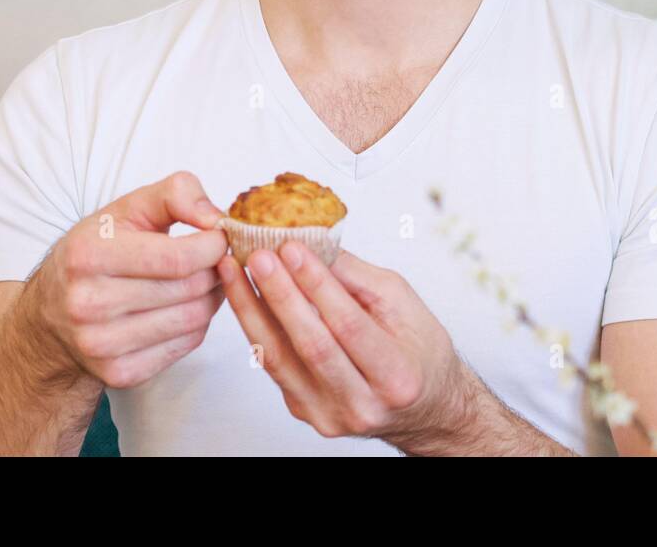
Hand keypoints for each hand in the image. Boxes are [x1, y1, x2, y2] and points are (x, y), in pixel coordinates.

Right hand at [31, 171, 227, 388]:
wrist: (52, 312)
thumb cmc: (98, 250)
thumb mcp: (128, 207)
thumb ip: (177, 193)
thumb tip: (217, 218)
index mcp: (89, 255)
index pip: (178, 258)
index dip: (214, 245)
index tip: (220, 237)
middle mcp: (88, 303)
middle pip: (189, 289)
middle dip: (215, 269)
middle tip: (217, 258)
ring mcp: (101, 344)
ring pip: (193, 319)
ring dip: (212, 296)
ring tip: (205, 279)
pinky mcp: (118, 373)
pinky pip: (186, 345)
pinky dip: (198, 323)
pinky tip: (186, 305)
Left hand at [217, 240, 471, 450]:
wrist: (422, 406)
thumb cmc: (419, 349)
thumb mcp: (402, 304)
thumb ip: (356, 277)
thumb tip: (311, 243)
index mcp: (396, 377)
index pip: (348, 325)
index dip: (318, 285)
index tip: (293, 248)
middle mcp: (362, 405)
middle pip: (311, 345)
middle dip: (280, 294)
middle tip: (258, 255)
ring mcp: (329, 415)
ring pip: (281, 358)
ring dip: (252, 309)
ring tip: (234, 271)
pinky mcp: (304, 411)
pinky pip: (274, 365)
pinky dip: (256, 326)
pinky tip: (243, 296)